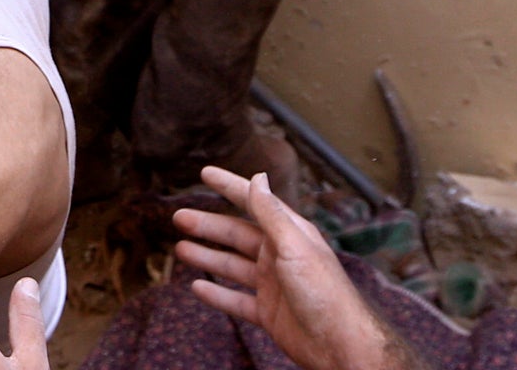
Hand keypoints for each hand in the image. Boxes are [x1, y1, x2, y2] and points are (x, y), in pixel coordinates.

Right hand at [174, 169, 392, 369]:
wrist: (338, 342)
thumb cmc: (324, 291)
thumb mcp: (294, 245)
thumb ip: (271, 213)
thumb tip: (258, 177)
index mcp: (288, 233)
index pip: (253, 202)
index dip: (229, 186)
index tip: (205, 173)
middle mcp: (278, 255)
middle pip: (236, 235)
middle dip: (208, 225)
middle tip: (178, 217)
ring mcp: (272, 284)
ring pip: (232, 266)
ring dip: (207, 257)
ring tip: (180, 249)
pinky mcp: (267, 312)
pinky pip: (235, 300)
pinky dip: (216, 294)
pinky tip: (197, 288)